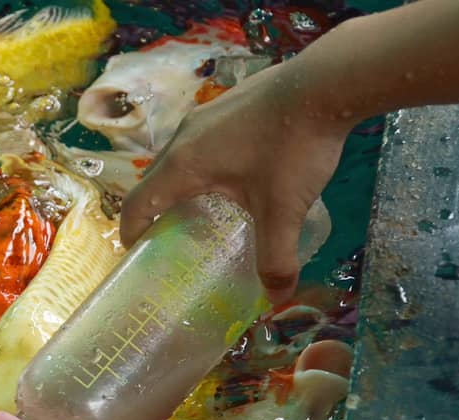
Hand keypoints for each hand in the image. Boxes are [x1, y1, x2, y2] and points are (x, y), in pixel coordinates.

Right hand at [118, 59, 352, 303]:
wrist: (327, 83)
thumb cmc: (293, 148)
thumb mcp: (283, 210)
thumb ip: (276, 257)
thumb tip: (277, 297)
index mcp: (183, 166)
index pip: (138, 203)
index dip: (132, 231)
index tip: (136, 252)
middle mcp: (184, 137)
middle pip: (155, 179)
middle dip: (156, 209)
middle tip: (172, 234)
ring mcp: (206, 114)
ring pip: (179, 155)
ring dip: (180, 181)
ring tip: (202, 203)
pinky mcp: (229, 102)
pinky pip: (202, 138)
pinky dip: (204, 160)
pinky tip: (236, 169)